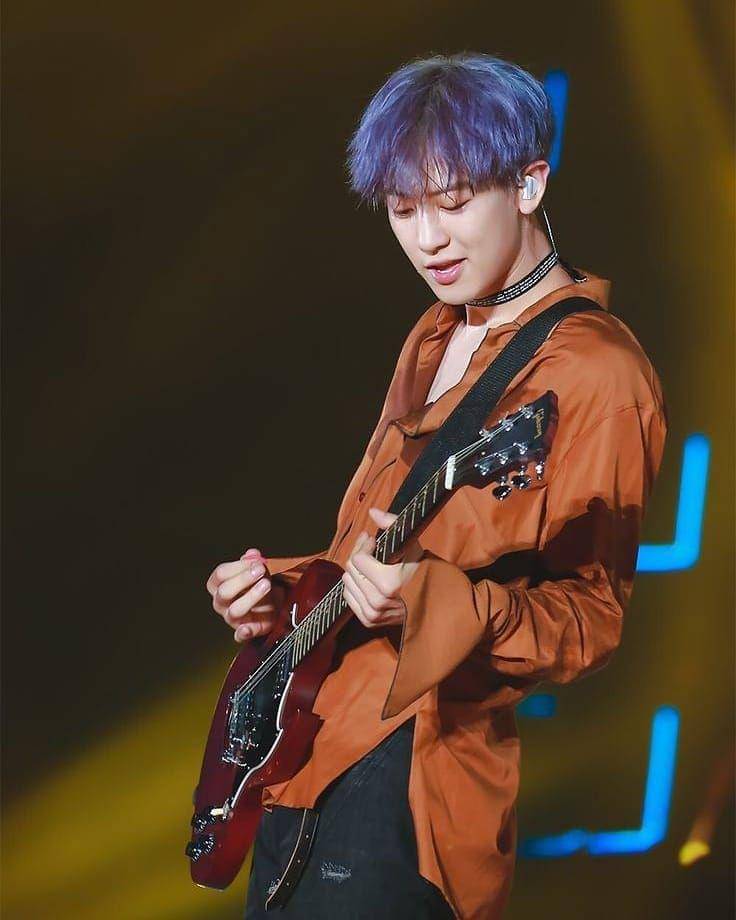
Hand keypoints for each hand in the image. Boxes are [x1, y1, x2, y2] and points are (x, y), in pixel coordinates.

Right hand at [206, 547, 285, 642]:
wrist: (270, 606)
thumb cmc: (257, 587)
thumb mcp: (256, 571)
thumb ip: (253, 562)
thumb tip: (252, 554)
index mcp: (219, 586)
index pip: (220, 574)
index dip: (238, 566)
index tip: (255, 561)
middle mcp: (221, 603)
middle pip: (224, 591)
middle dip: (244, 579)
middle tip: (261, 570)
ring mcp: (232, 618)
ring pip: (235, 610)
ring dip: (251, 596)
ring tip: (266, 585)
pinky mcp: (245, 631)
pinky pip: (241, 634)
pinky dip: (243, 632)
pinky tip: (247, 627)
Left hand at [341, 508, 422, 628]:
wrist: (434, 601)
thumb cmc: (423, 570)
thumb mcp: (412, 544)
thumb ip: (392, 524)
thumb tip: (371, 512)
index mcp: (388, 584)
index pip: (357, 559)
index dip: (364, 546)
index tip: (373, 541)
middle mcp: (378, 601)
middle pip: (351, 570)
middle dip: (358, 555)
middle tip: (369, 548)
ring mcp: (372, 613)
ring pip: (347, 583)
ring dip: (356, 571)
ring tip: (370, 563)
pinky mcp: (369, 621)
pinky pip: (349, 597)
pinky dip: (355, 586)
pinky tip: (368, 579)